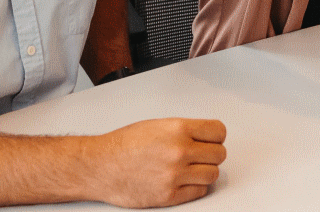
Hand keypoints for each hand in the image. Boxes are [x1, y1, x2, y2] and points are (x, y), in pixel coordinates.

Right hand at [94, 118, 226, 207]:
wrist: (100, 166)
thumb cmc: (123, 145)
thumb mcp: (157, 125)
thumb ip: (184, 131)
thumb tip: (205, 137)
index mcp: (177, 129)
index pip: (219, 131)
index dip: (216, 136)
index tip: (212, 139)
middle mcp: (179, 151)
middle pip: (219, 154)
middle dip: (212, 154)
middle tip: (201, 155)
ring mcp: (175, 175)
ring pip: (212, 174)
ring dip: (206, 171)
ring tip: (193, 168)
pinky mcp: (169, 195)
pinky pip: (199, 191)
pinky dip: (196, 186)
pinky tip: (185, 180)